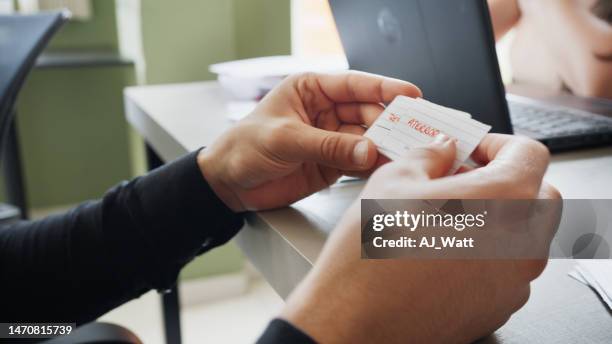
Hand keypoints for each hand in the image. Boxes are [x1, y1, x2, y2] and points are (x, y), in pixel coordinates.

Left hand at [198, 72, 419, 210]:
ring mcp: (331, 139)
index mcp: (311, 90)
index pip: (354, 85)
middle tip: (411, 135)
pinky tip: (386, 169)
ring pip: (367, 139)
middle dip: (389, 124)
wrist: (228, 184)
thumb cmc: (243, 147)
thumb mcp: (285, 139)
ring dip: (385, 147)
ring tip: (405, 155)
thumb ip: (328, 146)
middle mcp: (325, 112)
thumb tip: (368, 150)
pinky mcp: (332, 164)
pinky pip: (359, 162)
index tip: (411, 95)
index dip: (384, 88)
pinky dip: (373, 167)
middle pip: (367, 113)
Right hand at [281, 134, 560, 342]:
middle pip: (538, 195)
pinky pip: (507, 269)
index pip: (529, 154)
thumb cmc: (370, 257)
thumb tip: (441, 151)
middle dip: (506, 180)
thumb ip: (429, 156)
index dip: (498, 145)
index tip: (473, 151)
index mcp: (503, 200)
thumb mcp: (392, 181)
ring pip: (524, 235)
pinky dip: (487, 253)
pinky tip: (444, 251)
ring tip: (448, 217)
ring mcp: (514, 282)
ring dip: (497, 218)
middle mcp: (521, 243)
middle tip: (464, 179)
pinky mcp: (498, 308)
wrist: (355, 320)